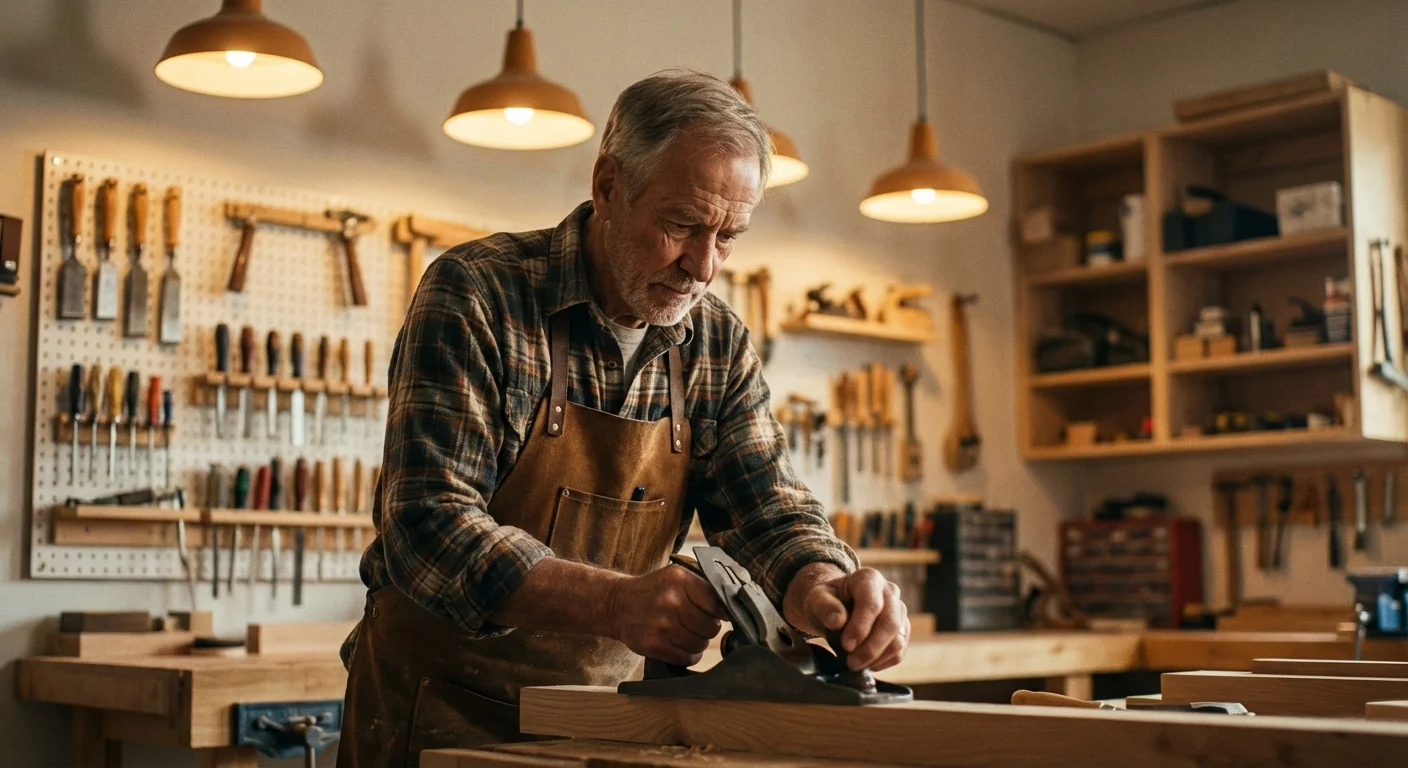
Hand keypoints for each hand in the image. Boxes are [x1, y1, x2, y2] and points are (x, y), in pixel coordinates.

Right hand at [607, 564, 726, 665]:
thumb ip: (703, 588)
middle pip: (711, 627)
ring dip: (698, 643)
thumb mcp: (676, 578)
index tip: (721, 616)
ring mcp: (662, 624)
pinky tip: (680, 646)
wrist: (618, 604)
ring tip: (686, 634)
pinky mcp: (654, 645)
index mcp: (680, 580)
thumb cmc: (655, 591)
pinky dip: (688, 656)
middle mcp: (671, 601)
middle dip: (708, 629)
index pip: (717, 603)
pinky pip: (686, 658)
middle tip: (698, 625)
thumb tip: (735, 607)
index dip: (722, 613)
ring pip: (700, 645)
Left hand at [785, 564, 908, 671]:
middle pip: (890, 624)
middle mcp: (890, 591)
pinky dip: (882, 662)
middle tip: (851, 663)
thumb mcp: (817, 599)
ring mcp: (899, 611)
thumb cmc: (827, 601)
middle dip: (871, 648)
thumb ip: (824, 606)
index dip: (860, 627)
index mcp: (869, 578)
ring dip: (876, 658)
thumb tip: (838, 621)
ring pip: (898, 640)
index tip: (846, 645)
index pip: (872, 604)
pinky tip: (865, 664)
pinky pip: (899, 651)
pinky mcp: (903, 630)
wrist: (836, 608)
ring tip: (855, 664)